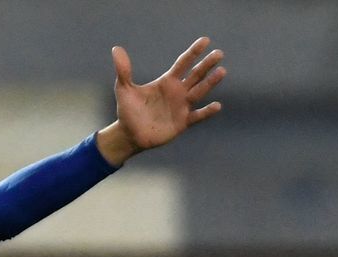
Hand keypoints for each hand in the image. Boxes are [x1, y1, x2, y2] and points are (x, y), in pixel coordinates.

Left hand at [96, 37, 225, 165]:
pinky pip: (197, 116)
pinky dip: (206, 112)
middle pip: (196, 75)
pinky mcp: (182, 122)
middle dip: (207, 64)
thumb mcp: (124, 89)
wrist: (129, 135)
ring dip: (210, 83)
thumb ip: (124, 70)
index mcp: (167, 81)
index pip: (183, 63)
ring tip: (222, 71)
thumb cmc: (128, 111)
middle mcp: (178, 92)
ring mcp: (181, 107)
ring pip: (199, 92)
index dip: (193, 52)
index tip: (205, 41)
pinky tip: (216, 106)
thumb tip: (116, 49)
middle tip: (219, 53)